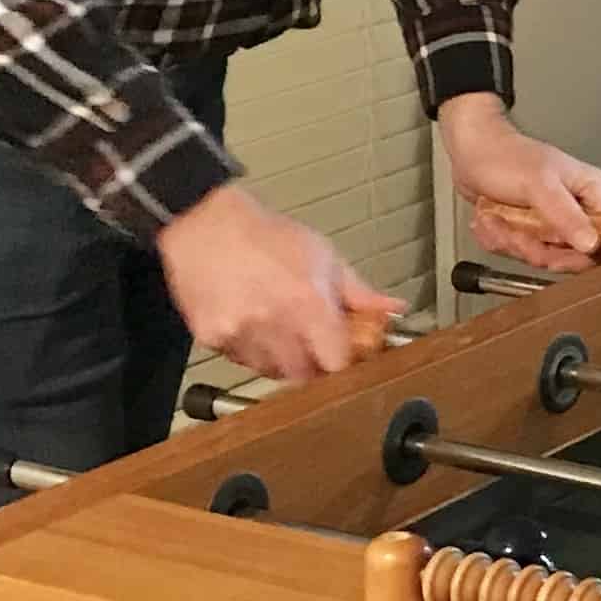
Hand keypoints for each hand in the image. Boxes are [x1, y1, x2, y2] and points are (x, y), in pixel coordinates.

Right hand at [156, 183, 395, 382]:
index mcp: (308, 303)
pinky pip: (240, 361)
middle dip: (313, 365)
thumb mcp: (324, 257)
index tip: (344, 359)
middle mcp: (273, 323)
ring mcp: (239, 333)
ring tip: (277, 328)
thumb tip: (394, 309)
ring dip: (281, 361)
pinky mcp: (212, 337)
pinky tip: (250, 323)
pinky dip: (249, 351)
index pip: (336, 364)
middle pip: (304, 376)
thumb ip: (360, 292)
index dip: (342, 366)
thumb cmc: (268, 237)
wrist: (206, 224)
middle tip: (312, 345)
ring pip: (271, 372)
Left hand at [439, 97, 600, 267]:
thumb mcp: (539, 185)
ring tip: (497, 218)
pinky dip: (500, 240)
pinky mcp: (533, 231)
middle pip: (573, 255)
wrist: (470, 151)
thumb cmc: (504, 156)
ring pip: (543, 257)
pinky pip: (522, 253)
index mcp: (593, 192)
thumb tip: (592, 244)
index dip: (580, 254)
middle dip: (535, 248)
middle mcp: (579, 209)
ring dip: (511, 241)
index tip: (551, 251)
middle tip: (515, 231)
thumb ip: (566, 216)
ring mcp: (556, 222)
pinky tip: (493, 219)